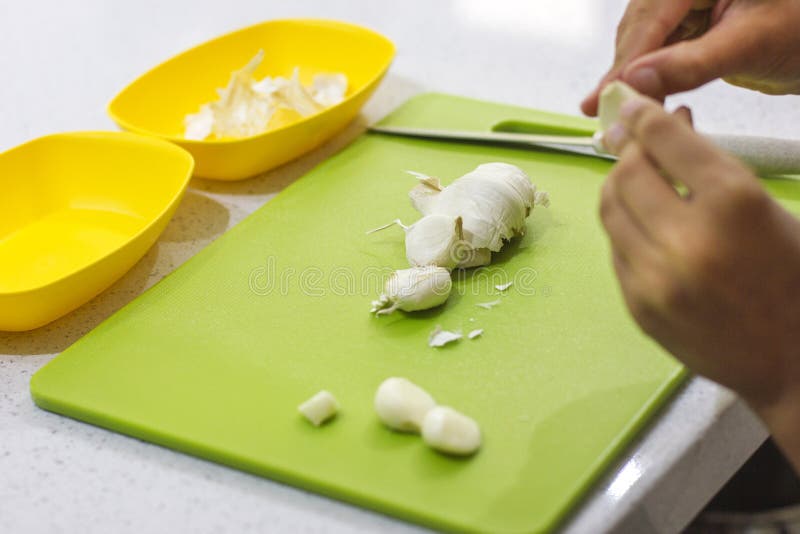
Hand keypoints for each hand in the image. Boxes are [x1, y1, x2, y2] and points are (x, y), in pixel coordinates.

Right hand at [582, 0, 799, 115]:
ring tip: (619, 109)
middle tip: (601, 109)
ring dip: (632, 75)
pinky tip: (641, 95)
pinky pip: (657, 45)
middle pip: (640, 25)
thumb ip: (692, 63)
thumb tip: (637, 81)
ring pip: (643, 38)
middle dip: (624, 69)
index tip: (603, 97)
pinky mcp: (687, 18)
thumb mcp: (750, 43)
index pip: (651, 16)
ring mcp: (685, 1)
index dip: (625, 61)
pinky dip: (649, 73)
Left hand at [599, 97, 799, 438]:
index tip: (634, 107)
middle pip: (626, 172)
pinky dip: (625, 229)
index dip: (643, 115)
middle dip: (629, 151)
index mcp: (733, 204)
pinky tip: (646, 227)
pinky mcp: (638, 307)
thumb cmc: (794, 280)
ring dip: (620, 187)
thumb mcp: (769, 209)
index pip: (664, 140)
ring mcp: (655, 279)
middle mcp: (687, 239)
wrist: (795, 363)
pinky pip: (614, 250)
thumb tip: (668, 126)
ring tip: (639, 182)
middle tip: (636, 145)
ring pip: (610, 210)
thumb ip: (713, 168)